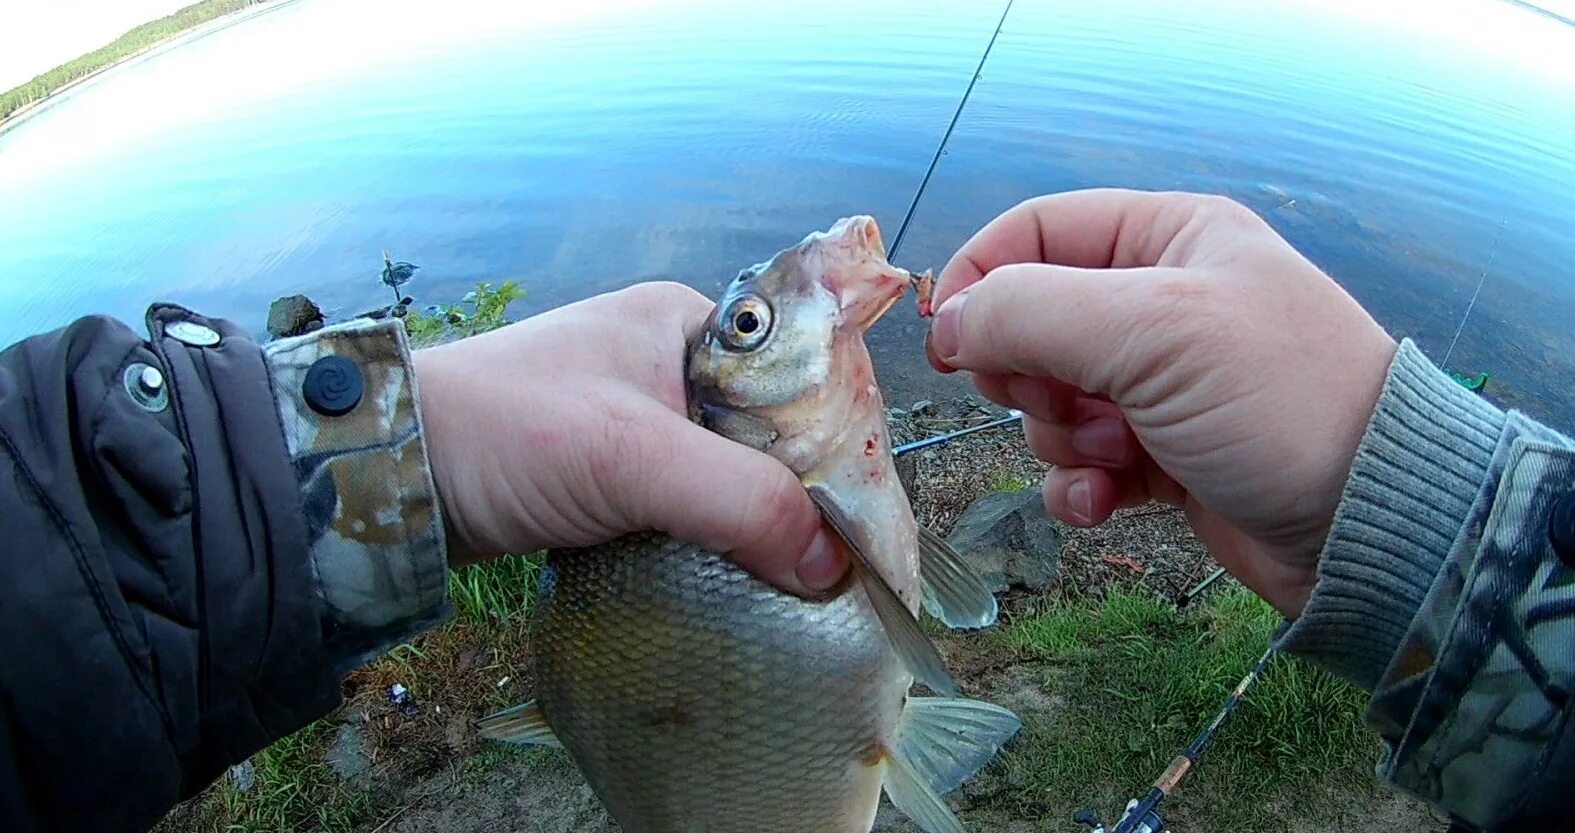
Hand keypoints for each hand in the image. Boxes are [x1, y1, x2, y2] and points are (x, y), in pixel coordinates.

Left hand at [413, 282, 844, 596]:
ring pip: (736, 476)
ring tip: (800, 581)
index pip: (807, 374)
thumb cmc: (507, 431)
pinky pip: (694, 508)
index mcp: (696, 325)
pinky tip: (738, 580)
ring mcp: (645, 421)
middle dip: (805, 495)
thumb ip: (740, 501)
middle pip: (778, 434)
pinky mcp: (616, 475)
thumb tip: (834, 566)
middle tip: (840, 563)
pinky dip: (717, 542)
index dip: (845, 443)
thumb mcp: (632, 456)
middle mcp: (678, 364)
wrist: (391, 476)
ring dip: (759, 526)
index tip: (869, 515)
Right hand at [925, 189, 1397, 616]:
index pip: (1033, 232)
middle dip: (1028, 374)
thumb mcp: (1153, 330)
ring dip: (1062, 437)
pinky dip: (1080, 486)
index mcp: (1168, 236)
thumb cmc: (1278, 401)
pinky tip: (1108, 503)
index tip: (949, 345)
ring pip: (1048, 400)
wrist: (1373, 523)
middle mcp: (1160, 301)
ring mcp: (1160, 383)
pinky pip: (1080, 462)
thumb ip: (1031, 311)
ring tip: (1121, 455)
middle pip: (1030, 323)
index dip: (980, 280)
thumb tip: (947, 323)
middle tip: (1060, 401)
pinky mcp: (1161, 455)